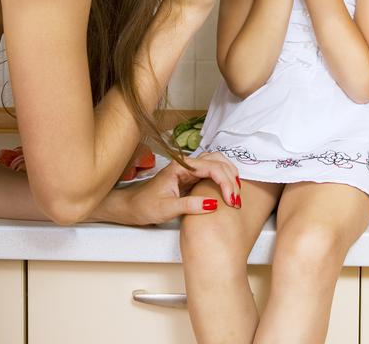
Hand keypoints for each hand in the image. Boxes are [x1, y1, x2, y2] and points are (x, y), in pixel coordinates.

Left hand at [115, 152, 240, 225]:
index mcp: (180, 167)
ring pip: (216, 164)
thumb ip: (190, 205)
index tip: (232, 201)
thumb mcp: (167, 209)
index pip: (211, 167)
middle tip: (236, 198)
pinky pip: (211, 173)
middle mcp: (186, 164)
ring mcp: (189, 170)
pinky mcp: (190, 178)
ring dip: (228, 175)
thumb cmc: (145, 206)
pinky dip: (223, 179)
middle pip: (217, 161)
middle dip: (230, 177)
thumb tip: (213, 204)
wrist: (132, 207)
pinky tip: (228, 190)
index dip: (225, 182)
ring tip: (236, 192)